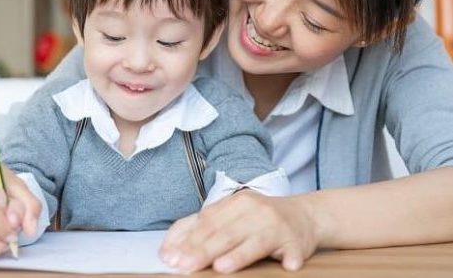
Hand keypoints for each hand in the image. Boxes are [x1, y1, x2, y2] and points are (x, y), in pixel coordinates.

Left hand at [160, 190, 319, 272]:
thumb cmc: (259, 218)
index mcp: (236, 202)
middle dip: (203, 250)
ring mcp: (276, 225)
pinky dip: (290, 258)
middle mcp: (254, 210)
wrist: (303, 214)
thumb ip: (201, 228)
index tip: (171, 256)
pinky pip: (292, 250)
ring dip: (239, 255)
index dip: (188, 238)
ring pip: (254, 241)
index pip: (208, 220)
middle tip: (185, 265)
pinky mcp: (296, 241)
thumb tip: (168, 249)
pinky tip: (286, 266)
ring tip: (221, 267)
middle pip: (226, 232)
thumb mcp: (231, 215)